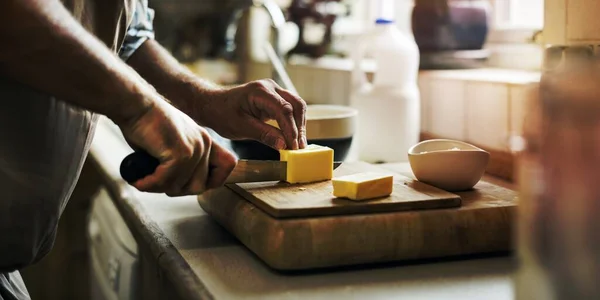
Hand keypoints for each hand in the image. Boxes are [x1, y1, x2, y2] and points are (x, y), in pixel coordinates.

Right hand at [116, 99, 236, 195]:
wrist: (135, 106)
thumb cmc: (146, 124)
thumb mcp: (172, 143)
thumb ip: (181, 162)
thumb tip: (177, 186)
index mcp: (205, 141)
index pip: (227, 165)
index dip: (211, 181)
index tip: (185, 183)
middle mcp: (204, 144)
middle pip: (199, 186)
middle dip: (175, 189)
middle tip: (155, 183)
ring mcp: (194, 149)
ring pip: (180, 186)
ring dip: (158, 188)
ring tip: (143, 180)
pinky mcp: (180, 153)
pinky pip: (166, 180)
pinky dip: (150, 184)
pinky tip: (139, 179)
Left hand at [197, 79, 306, 149]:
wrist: (213, 105)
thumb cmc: (222, 114)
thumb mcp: (241, 127)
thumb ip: (264, 135)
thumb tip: (284, 145)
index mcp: (260, 91)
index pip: (284, 110)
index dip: (291, 129)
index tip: (293, 146)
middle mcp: (270, 87)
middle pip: (296, 105)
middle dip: (300, 127)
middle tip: (299, 147)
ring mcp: (274, 91)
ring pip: (296, 107)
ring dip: (300, 126)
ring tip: (298, 145)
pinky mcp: (275, 99)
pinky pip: (291, 109)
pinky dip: (294, 123)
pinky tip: (293, 138)